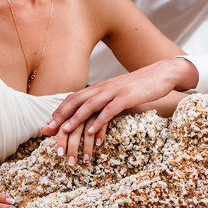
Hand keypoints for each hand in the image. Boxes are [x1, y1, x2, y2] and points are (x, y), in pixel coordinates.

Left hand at [40, 58, 197, 161]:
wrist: (160, 74)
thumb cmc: (138, 88)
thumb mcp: (117, 94)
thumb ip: (104, 102)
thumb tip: (90, 116)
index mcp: (98, 88)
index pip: (72, 98)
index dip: (58, 111)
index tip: (46, 125)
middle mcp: (102, 88)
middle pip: (75, 101)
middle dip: (60, 116)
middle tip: (48, 130)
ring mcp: (114, 92)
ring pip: (89, 105)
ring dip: (75, 119)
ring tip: (64, 132)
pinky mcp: (126, 97)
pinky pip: (109, 110)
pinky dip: (99, 121)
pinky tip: (91, 132)